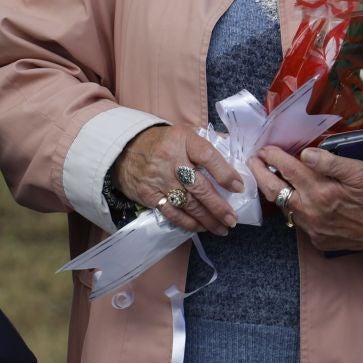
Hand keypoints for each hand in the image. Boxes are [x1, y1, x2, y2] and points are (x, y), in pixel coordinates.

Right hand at [113, 124, 244, 235]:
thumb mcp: (184, 134)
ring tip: (222, 228)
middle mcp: (171, 160)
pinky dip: (187, 223)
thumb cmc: (162, 142)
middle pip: (199, 186)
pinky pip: (171, 212)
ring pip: (187, 204)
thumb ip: (207, 145)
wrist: (124, 149)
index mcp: (183, 140)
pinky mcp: (148, 195)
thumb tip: (234, 159)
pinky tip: (200, 228)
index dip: (224, 173)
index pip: (207, 156)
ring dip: (207, 219)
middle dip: (218, 206)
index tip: (238, 187)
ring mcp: (158, 179)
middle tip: (232, 219)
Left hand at [249, 146, 362, 252]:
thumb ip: (331, 162)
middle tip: (253, 160)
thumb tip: (306, 153)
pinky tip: (294, 198)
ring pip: (284, 208)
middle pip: (274, 191)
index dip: (273, 156)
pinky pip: (298, 221)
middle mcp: (312, 212)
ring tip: (268, 176)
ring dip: (274, 191)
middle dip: (260, 173)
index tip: (265, 148)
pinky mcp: (318, 240)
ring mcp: (313, 229)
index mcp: (321, 191)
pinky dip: (292, 207)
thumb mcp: (360, 171)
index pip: (288, 169)